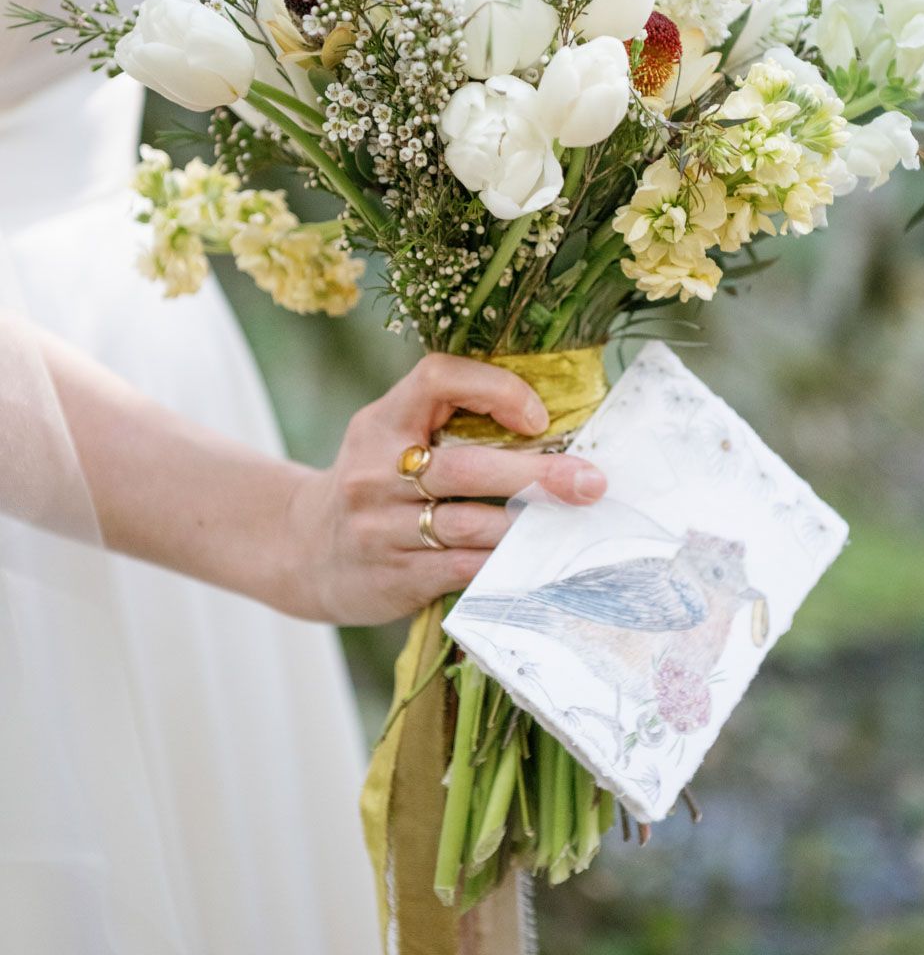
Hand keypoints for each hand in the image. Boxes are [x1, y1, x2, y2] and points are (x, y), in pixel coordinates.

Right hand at [277, 353, 606, 624]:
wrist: (301, 550)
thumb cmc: (373, 483)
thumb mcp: (390, 437)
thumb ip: (446, 424)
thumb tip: (550, 423)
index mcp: (382, 422)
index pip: (437, 379)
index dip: (495, 390)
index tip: (538, 417)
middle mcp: (374, 471)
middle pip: (466, 467)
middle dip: (537, 475)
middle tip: (591, 483)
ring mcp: (379, 527)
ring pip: (469, 525)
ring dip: (528, 526)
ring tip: (574, 526)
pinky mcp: (393, 575)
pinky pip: (461, 569)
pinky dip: (505, 566)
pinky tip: (538, 562)